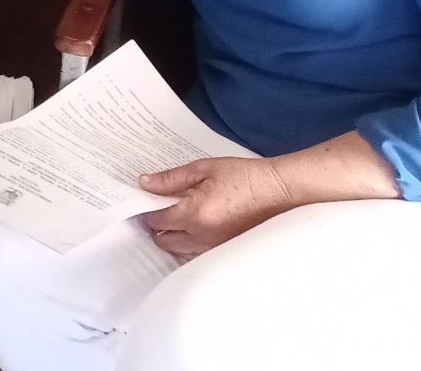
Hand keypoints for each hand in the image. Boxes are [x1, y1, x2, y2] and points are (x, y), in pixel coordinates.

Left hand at [139, 157, 293, 259]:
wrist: (277, 191)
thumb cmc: (243, 177)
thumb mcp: (203, 169)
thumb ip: (171, 179)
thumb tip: (144, 183)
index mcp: (194, 215)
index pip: (156, 220)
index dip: (145, 208)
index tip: (143, 198)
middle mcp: (202, 237)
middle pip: (163, 241)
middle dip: (156, 225)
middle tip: (157, 206)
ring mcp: (214, 247)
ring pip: (179, 250)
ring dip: (171, 236)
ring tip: (175, 215)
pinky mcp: (224, 250)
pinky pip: (196, 252)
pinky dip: (188, 242)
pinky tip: (192, 225)